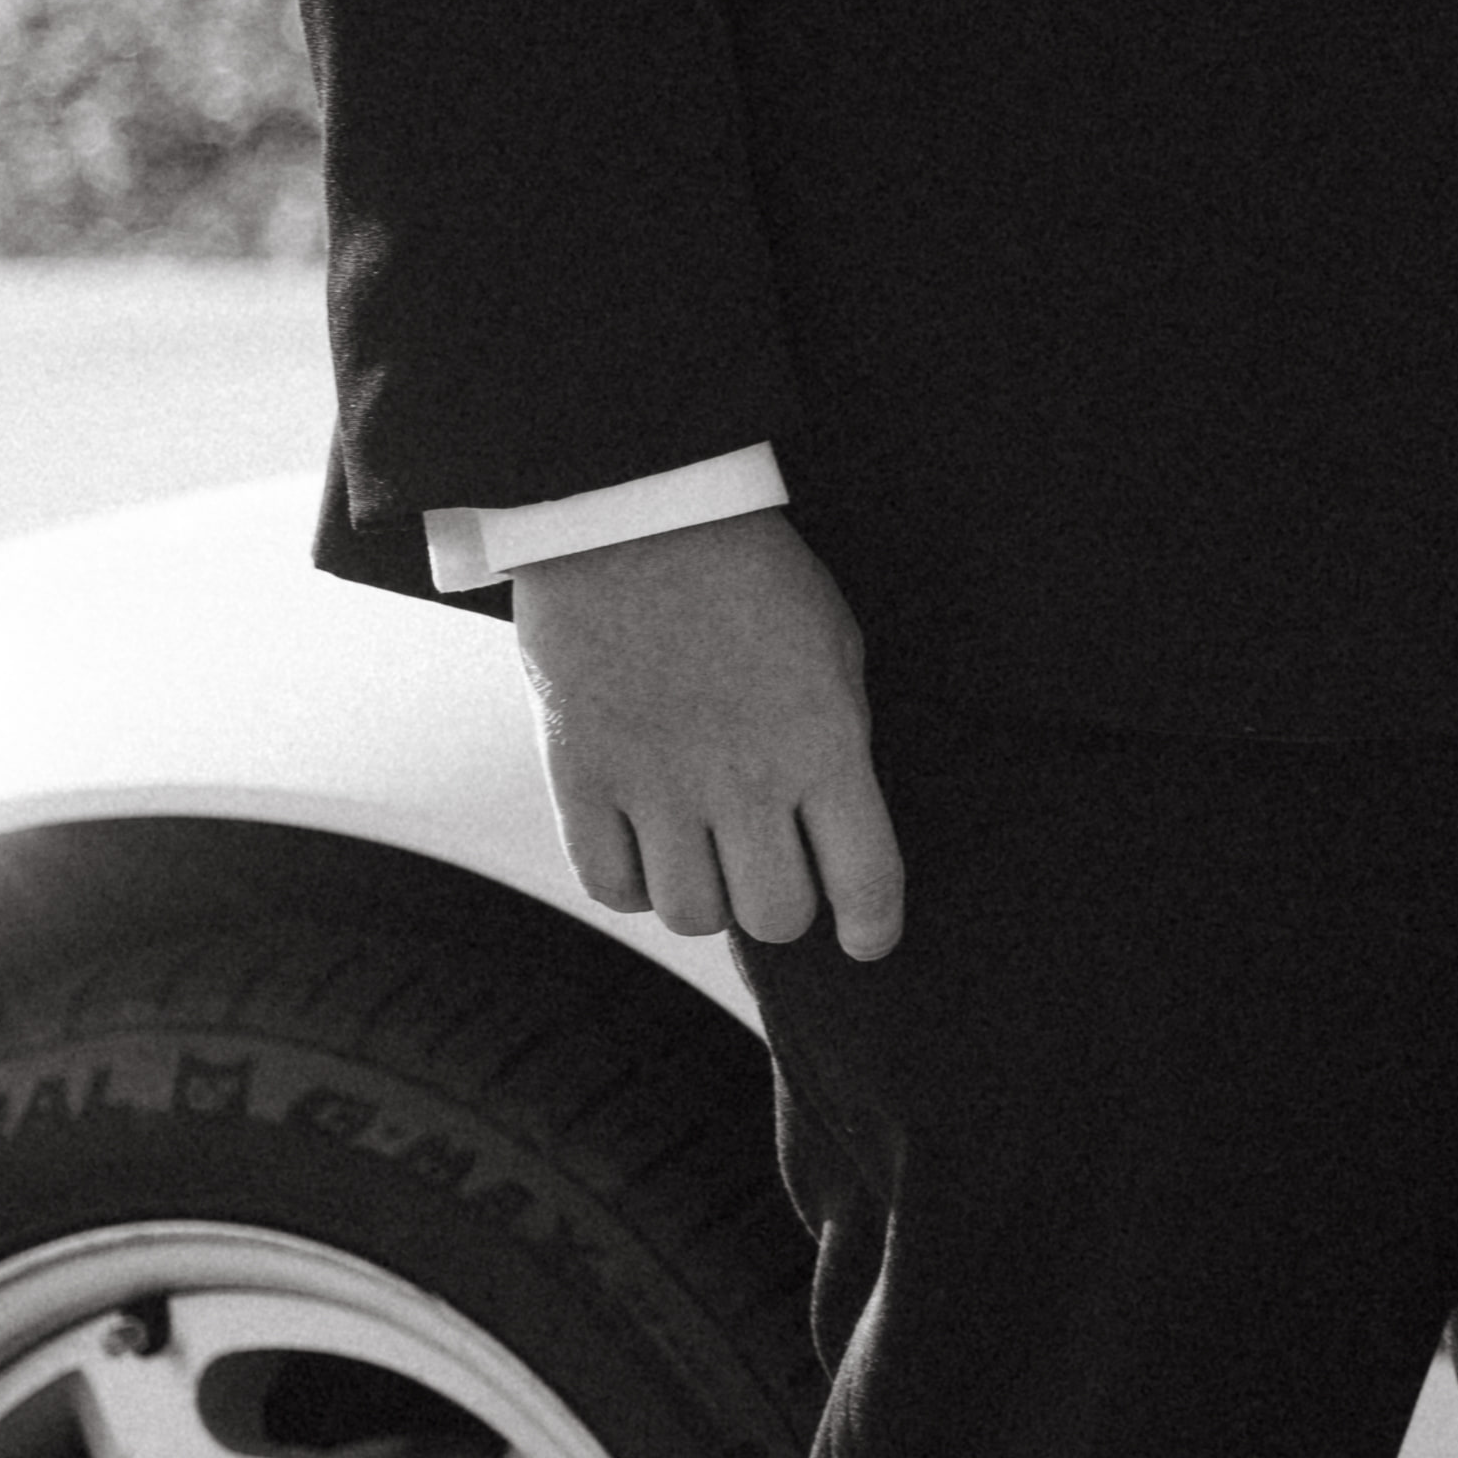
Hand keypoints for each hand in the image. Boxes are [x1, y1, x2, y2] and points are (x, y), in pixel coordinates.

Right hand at [508, 508, 906, 957]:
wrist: (637, 517)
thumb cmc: (751, 573)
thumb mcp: (835, 646)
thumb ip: (837, 741)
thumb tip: (834, 817)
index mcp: (825, 744)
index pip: (866, 880)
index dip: (874, 928)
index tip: (869, 940)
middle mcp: (744, 781)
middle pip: (776, 916)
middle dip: (786, 908)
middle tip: (778, 875)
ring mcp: (657, 786)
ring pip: (693, 915)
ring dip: (709, 899)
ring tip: (710, 858)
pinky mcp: (582, 779)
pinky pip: (610, 887)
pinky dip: (634, 886)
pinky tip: (648, 851)